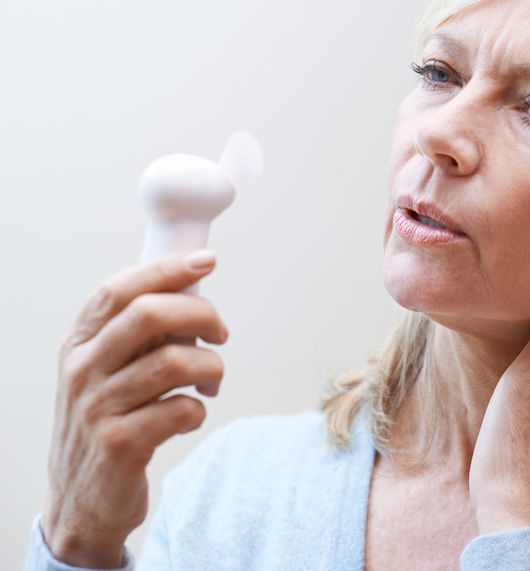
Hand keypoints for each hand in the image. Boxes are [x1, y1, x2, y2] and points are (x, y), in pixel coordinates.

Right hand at [40, 251, 228, 567]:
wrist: (80, 499)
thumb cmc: (107, 422)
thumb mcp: (105, 371)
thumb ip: (136, 333)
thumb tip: (192, 288)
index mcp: (78, 344)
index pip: (120, 290)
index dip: (167, 269)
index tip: (207, 262)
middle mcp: (81, 370)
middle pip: (150, 315)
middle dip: (201, 315)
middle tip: (220, 333)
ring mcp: (97, 408)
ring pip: (174, 362)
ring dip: (210, 367)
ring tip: (211, 380)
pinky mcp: (119, 444)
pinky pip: (180, 409)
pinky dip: (199, 408)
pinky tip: (191, 414)